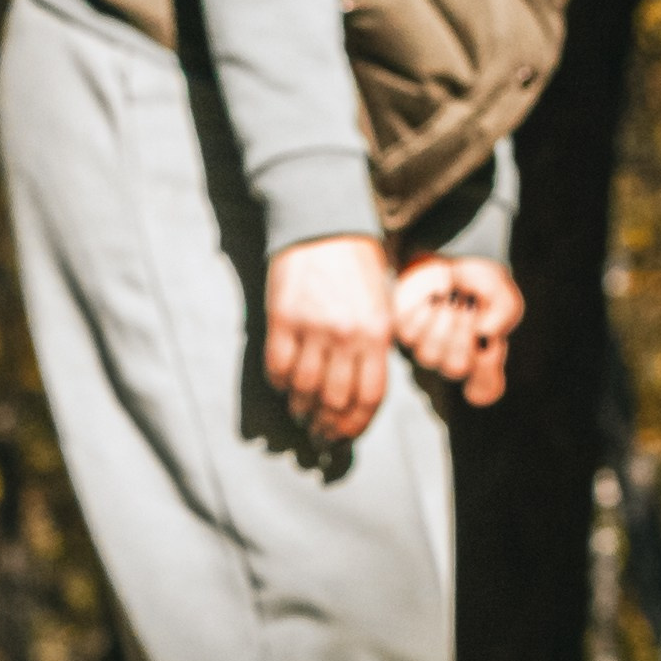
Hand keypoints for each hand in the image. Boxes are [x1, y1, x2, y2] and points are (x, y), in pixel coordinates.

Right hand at [263, 236, 393, 443]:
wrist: (323, 224)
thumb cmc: (358, 265)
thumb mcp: (382, 306)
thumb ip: (375, 347)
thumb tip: (360, 394)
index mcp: (378, 334)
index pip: (369, 398)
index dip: (355, 426)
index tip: (344, 436)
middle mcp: (347, 336)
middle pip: (335, 401)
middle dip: (327, 425)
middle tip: (319, 431)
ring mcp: (312, 328)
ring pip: (304, 389)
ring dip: (301, 408)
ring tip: (300, 412)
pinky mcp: (281, 318)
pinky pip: (277, 366)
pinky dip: (279, 384)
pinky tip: (282, 386)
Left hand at [392, 255, 522, 409]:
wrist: (448, 262)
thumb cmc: (479, 284)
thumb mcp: (503, 293)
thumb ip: (503, 313)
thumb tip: (485, 331)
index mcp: (483, 359)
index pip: (484, 389)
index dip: (485, 376)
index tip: (489, 344)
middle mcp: (454, 361)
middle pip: (456, 367)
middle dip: (463, 333)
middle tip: (467, 303)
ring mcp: (428, 350)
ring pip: (429, 354)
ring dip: (440, 323)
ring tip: (449, 298)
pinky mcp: (405, 332)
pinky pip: (409, 334)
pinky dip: (421, 313)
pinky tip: (432, 297)